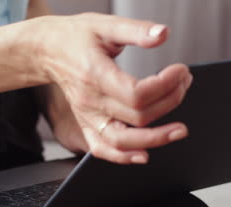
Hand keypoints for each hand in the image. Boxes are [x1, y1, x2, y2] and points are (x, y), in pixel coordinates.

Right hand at [31, 13, 192, 163]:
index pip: (136, 94)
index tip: (180, 71)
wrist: (48, 51)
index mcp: (94, 74)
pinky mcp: (86, 124)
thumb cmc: (74, 37)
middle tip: (183, 84)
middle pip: (137, 116)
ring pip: (122, 141)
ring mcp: (87, 116)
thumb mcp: (104, 25)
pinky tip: (143, 154)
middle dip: (170, 102)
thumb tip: (162, 34)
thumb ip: (135, 30)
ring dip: (154, 139)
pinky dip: (123, 157)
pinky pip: (103, 149)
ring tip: (178, 130)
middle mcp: (90, 101)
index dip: (165, 86)